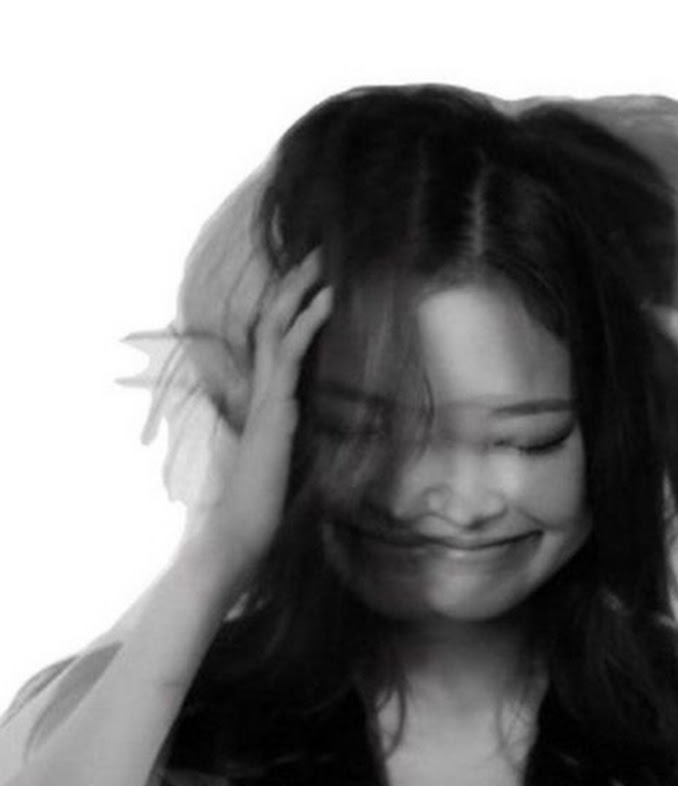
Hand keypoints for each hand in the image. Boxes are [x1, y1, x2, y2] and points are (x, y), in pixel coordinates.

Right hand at [203, 248, 332, 567]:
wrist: (241, 532)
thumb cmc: (264, 506)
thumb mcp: (288, 462)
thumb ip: (294, 437)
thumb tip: (315, 430)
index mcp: (265, 400)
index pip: (276, 343)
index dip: (294, 310)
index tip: (317, 283)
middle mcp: (261, 391)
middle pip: (273, 323)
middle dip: (295, 286)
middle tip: (319, 253)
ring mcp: (264, 396)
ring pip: (277, 327)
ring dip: (301, 290)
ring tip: (324, 260)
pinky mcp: (274, 407)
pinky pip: (291, 353)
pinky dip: (309, 321)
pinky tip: (330, 298)